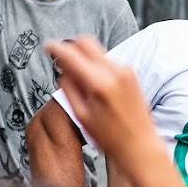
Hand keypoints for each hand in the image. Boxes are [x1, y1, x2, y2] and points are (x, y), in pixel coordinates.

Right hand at [44, 37, 156, 157]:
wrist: (140, 144)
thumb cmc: (111, 137)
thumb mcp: (81, 115)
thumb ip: (69, 88)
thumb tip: (62, 69)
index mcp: (99, 83)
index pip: (71, 54)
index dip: (55, 48)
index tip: (48, 47)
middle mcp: (115, 71)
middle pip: (86, 42)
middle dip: (70, 46)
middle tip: (61, 59)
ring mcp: (126, 70)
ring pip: (97, 51)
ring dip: (84, 57)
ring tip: (79, 79)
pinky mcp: (132, 73)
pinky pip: (108, 61)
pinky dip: (96, 65)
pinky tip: (94, 84)